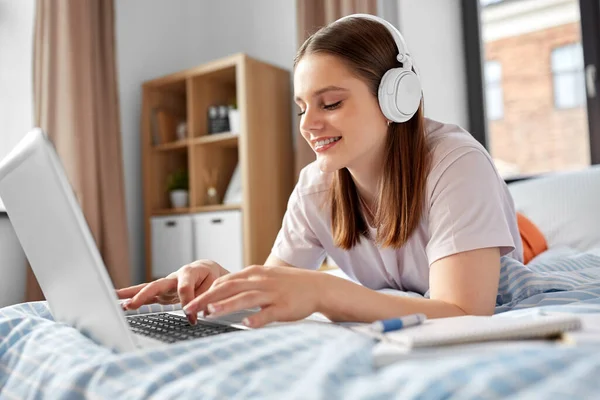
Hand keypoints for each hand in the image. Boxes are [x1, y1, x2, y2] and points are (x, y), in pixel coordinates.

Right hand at [116, 259, 227, 323]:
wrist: (209, 272)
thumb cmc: (213, 278)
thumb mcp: (215, 287)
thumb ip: (206, 297)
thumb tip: (199, 311)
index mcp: (190, 272)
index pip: (184, 289)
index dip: (188, 304)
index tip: (193, 319)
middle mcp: (174, 276)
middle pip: (156, 285)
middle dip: (143, 295)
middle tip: (131, 305)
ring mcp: (165, 285)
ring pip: (147, 288)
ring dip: (131, 295)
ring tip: (113, 299)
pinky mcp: (161, 292)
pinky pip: (146, 294)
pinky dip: (132, 297)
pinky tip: (118, 301)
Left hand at [182, 265, 323, 327]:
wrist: (316, 286)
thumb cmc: (288, 284)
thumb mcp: (264, 277)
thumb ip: (244, 283)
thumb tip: (220, 291)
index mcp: (254, 274)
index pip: (225, 280)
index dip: (207, 291)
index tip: (192, 300)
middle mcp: (260, 281)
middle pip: (229, 288)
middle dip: (207, 298)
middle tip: (190, 308)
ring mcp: (272, 294)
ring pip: (246, 298)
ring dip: (227, 305)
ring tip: (211, 313)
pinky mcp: (284, 307)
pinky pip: (268, 313)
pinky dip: (257, 318)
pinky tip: (246, 324)